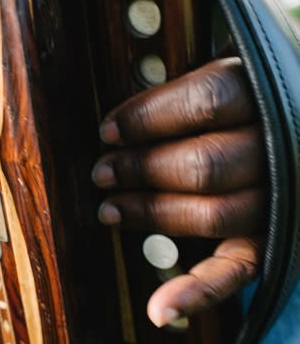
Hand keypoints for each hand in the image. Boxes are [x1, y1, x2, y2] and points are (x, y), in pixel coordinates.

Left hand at [92, 57, 265, 326]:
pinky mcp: (272, 239)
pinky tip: (161, 309)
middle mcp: (279, 147)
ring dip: (150, 213)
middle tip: (102, 172)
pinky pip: (239, 269)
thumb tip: (118, 121)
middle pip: (202, 164)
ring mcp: (278, 198)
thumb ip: (185, 91)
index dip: (147, 117)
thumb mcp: (226, 74)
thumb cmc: (244, 101)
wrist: (299, 122)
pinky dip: (199, 291)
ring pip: (212, 214)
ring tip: (110, 209)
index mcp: (264, 95)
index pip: (204, 102)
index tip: (108, 132)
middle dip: (140, 169)